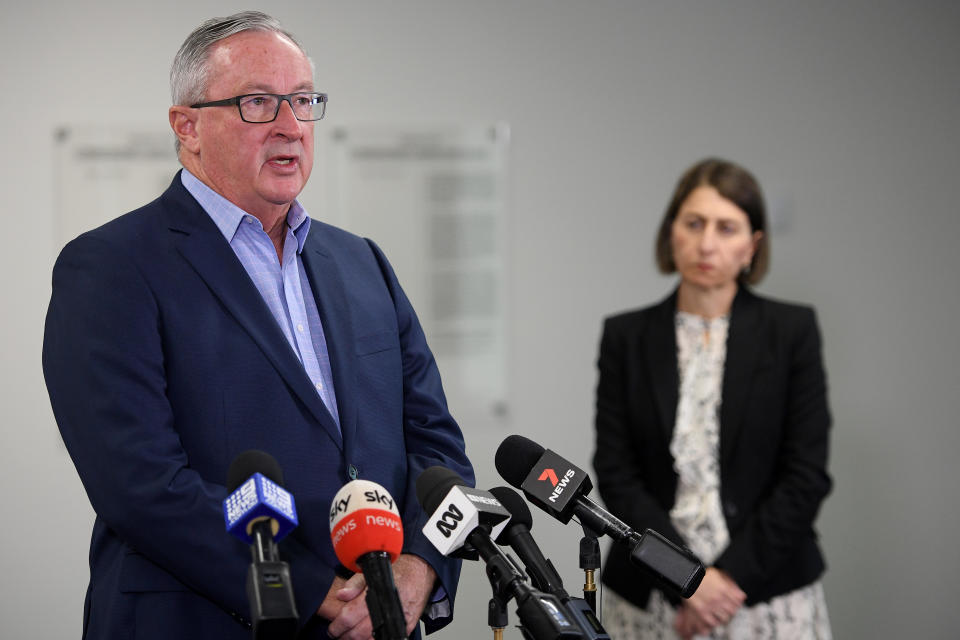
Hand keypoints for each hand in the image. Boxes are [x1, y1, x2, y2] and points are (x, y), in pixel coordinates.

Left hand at [320, 554, 436, 638]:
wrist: (421, 571)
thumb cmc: (399, 569)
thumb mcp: (374, 570)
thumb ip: (356, 583)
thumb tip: (341, 595)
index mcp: (378, 594)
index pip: (350, 616)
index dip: (337, 625)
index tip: (332, 628)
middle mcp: (389, 609)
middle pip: (358, 633)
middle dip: (344, 635)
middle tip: (338, 633)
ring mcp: (398, 621)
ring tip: (350, 635)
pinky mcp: (406, 627)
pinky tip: (367, 636)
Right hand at [674, 567, 744, 635]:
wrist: (686, 578)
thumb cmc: (699, 575)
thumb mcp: (716, 574)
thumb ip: (730, 584)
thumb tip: (741, 595)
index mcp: (723, 589)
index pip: (738, 601)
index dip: (737, 602)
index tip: (735, 603)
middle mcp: (718, 598)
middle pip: (733, 611)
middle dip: (731, 610)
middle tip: (727, 609)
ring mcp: (711, 606)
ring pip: (725, 618)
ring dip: (724, 616)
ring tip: (720, 613)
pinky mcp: (702, 612)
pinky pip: (713, 622)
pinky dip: (715, 621)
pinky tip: (713, 617)